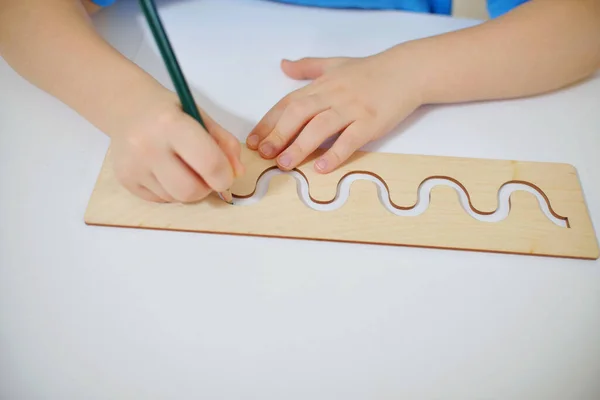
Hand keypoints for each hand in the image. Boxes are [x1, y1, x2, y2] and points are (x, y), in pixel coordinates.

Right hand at [110, 92, 244, 202]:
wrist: (126, 107)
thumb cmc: (168, 111)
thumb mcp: (200, 116)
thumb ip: (224, 142)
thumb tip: (237, 173)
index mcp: (171, 124)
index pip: (208, 163)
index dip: (224, 175)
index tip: (226, 175)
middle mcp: (147, 146)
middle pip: (191, 190)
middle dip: (206, 188)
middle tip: (205, 175)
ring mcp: (133, 165)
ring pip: (176, 198)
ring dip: (188, 189)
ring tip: (182, 167)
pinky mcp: (124, 179)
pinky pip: (160, 199)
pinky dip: (170, 190)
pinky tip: (165, 170)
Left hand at [245, 48, 422, 172]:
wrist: (407, 71)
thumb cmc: (370, 70)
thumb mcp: (335, 64)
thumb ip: (307, 67)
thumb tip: (283, 65)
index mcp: (321, 85)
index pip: (288, 103)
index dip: (268, 122)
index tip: (254, 140)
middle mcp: (333, 95)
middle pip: (299, 114)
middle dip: (278, 134)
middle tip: (264, 154)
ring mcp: (352, 109)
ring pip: (320, 127)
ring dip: (300, 146)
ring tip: (285, 164)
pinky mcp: (371, 122)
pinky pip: (350, 139)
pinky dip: (335, 154)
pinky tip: (322, 167)